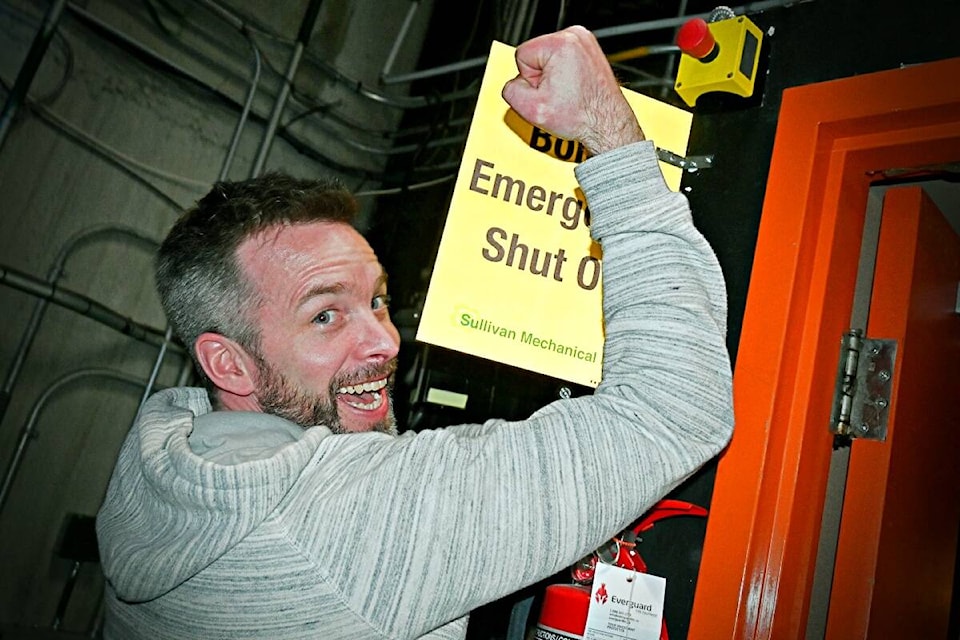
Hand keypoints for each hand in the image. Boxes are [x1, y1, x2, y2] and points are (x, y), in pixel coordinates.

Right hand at [501, 26, 644, 155]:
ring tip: (567, 93)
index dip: (530, 80)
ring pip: (548, 57)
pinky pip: (562, 59)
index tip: (547, 92)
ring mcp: (585, 41)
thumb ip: (510, 91)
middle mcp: (575, 37)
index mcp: (560, 44)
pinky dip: (564, 73)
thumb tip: (513, 83)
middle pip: (535, 54)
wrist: (606, 123)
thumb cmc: (581, 116)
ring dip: (552, 76)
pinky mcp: (589, 49)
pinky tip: (573, 88)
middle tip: (558, 95)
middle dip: (541, 77)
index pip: (521, 56)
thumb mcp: (532, 109)